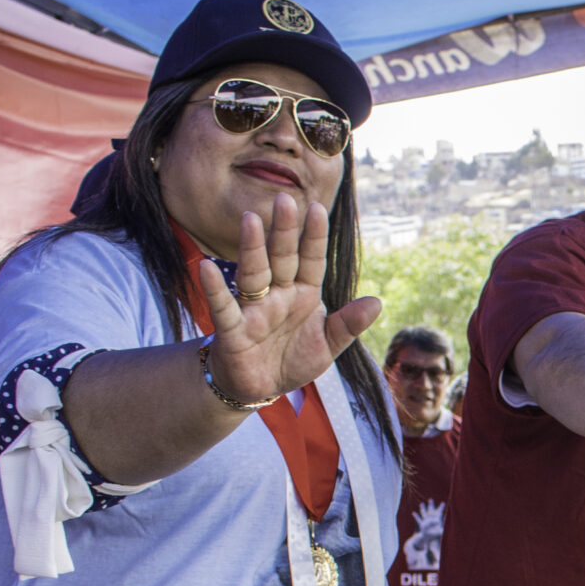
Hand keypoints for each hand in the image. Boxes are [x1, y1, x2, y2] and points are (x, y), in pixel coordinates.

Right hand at [198, 194, 379, 407]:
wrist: (261, 387)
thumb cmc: (293, 359)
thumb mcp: (328, 345)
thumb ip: (349, 324)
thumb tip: (377, 302)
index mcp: (304, 294)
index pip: (311, 260)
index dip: (313, 236)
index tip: (317, 208)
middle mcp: (278, 294)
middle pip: (281, 257)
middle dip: (283, 230)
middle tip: (284, 199)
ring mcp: (254, 309)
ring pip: (253, 273)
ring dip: (252, 248)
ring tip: (250, 219)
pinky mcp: (233, 330)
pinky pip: (223, 307)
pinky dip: (215, 289)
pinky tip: (207, 268)